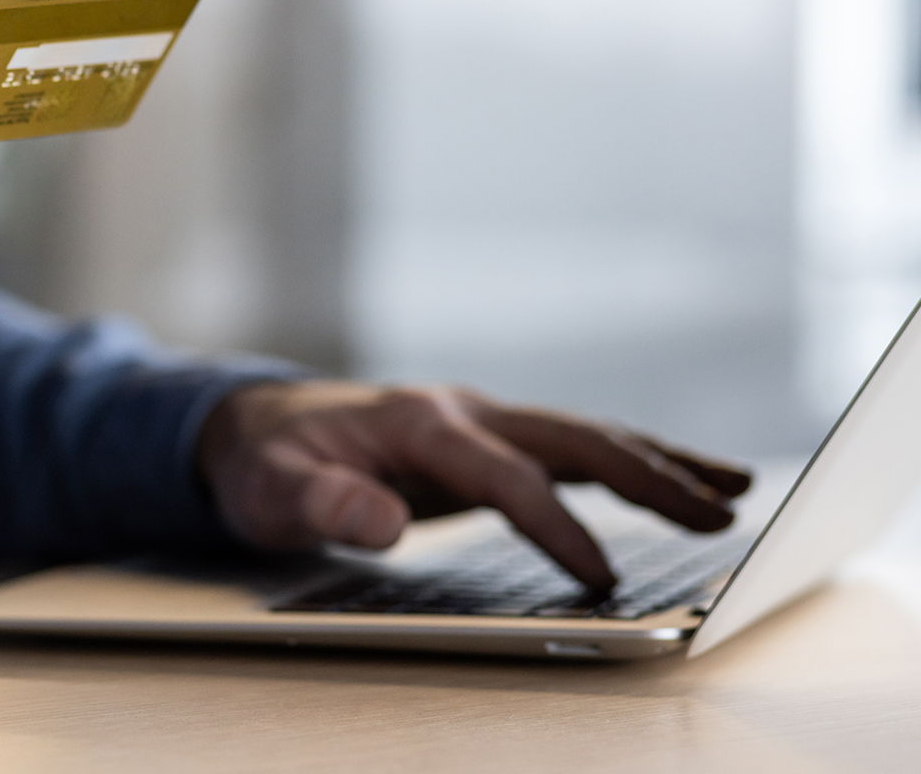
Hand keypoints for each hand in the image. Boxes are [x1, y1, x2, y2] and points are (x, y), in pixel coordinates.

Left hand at [196, 381, 752, 588]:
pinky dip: (624, 462)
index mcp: (419, 423)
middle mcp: (461, 411)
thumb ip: (324, 506)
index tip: (600, 579)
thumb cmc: (268, 463)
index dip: (555, 527)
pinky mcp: (483, 440)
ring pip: (582, 434)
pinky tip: (671, 482)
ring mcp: (477, 419)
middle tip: (721, 514)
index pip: (505, 477)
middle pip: (570, 438)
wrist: (257, 425)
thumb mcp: (274, 491)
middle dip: (647, 476)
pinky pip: (566, 448)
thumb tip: (385, 524)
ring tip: (733, 490)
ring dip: (656, 461)